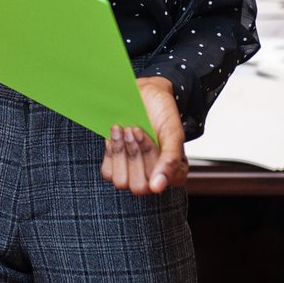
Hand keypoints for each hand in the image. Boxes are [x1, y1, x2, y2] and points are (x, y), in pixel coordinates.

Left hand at [101, 77, 187, 195]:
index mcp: (175, 173)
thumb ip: (170, 160)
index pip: (157, 183)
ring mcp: (134, 173)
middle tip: (133, 129)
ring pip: (121, 182)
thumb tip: (157, 188)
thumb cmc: (163, 112)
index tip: (140, 130)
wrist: (146, 94)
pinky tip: (116, 134)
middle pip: (138, 186)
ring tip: (123, 129)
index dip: (145, 156)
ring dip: (120, 153)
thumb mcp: (172, 133)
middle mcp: (155, 177)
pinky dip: (110, 153)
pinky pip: (108, 173)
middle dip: (134, 155)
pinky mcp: (117, 166)